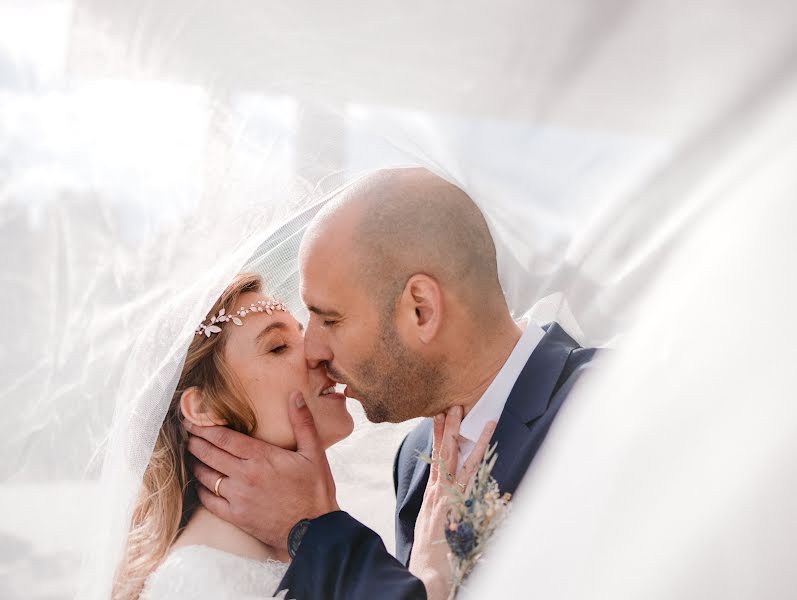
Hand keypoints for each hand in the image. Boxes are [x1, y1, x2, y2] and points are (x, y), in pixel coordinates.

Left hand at [185, 391, 338, 548]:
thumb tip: (294, 395)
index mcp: (261, 457)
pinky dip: (201, 489)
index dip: (204, 428)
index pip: (223, 438)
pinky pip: (209, 500)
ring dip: (195, 463)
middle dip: (195, 441)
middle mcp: (244, 475)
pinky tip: (200, 482)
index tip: (192, 420)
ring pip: (206, 476)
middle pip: (209, 454)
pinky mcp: (236, 516)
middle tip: (185, 433)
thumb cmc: (315, 489)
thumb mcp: (314, 452)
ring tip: (190, 454)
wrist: (314, 529)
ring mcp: (237, 497)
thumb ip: (302, 422)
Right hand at [409, 406, 495, 599]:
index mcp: (432, 497)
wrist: (427, 574)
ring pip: (459, 459)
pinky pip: (470, 475)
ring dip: (466, 436)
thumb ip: (439, 511)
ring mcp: (448, 496)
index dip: (437, 438)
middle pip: (443, 453)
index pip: (435, 460)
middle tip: (453, 406)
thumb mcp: (431, 527)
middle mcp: (438, 492)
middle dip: (448, 428)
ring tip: (473, 416)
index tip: (438, 418)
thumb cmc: (431, 556)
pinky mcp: (458, 503)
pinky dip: (478, 457)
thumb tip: (445, 503)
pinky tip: (487, 443)